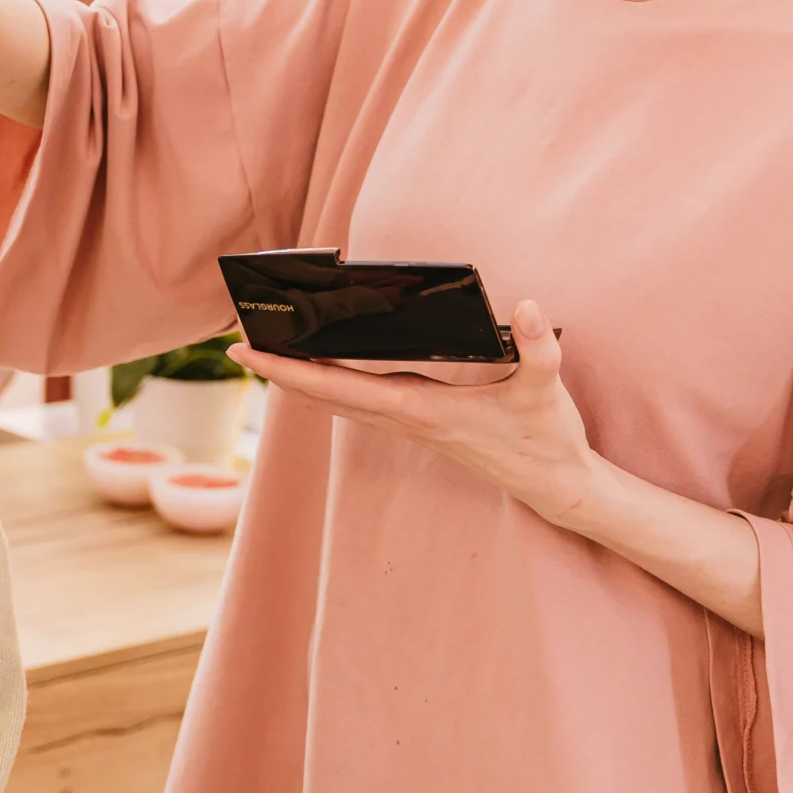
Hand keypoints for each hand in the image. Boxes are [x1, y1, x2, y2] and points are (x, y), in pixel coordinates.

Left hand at [235, 300, 601, 523]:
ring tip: (266, 351)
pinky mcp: (419, 426)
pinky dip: (330, 385)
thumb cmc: (546, 439)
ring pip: (338, 402)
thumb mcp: (545, 390)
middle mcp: (405, 420)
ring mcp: (410, 426)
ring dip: (299, 379)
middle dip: (278, 371)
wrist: (555, 485)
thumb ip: (536, 348)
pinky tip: (321, 370)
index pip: (340, 385)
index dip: (290, 369)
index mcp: (421, 409)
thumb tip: (526, 307)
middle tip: (237, 342)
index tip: (248, 352)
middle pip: (325, 395)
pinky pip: (358, 404)